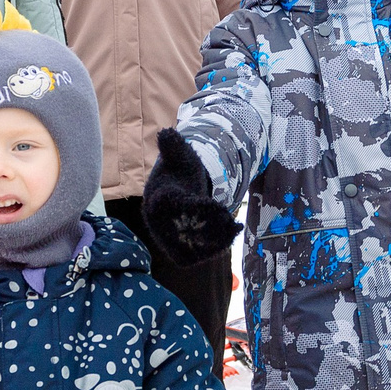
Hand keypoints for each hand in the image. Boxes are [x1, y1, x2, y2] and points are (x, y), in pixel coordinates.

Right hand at [140, 129, 238, 263]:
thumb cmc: (181, 169)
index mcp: (156, 198)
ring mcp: (166, 239)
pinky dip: (212, 249)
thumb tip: (166, 133)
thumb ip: (174, 146)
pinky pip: (193, 257)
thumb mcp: (180, 155)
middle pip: (182, 231)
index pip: (172, 207)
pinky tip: (229, 236)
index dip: (196, 208)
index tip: (216, 206)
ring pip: (189, 248)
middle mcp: (157, 223)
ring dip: (215, 240)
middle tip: (231, 219)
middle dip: (209, 226)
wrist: (181, 189)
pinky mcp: (177, 251)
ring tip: (234, 227)